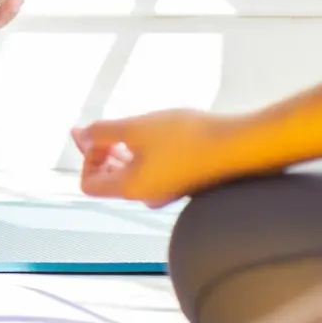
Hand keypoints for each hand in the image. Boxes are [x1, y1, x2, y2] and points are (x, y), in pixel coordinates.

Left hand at [72, 110, 249, 207]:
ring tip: (120, 127)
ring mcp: (167, 191)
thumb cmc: (186, 137)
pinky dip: (140, 152)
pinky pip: (151, 169)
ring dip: (118, 150)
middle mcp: (148, 196)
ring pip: (131, 172)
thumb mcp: (135, 128)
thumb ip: (103, 132)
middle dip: (97, 151)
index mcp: (132, 188)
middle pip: (109, 178)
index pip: (89, 184)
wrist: (240, 146)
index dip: (86, 157)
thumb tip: (83, 136)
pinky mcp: (184, 182)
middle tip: (92, 127)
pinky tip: (147, 134)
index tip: (96, 135)